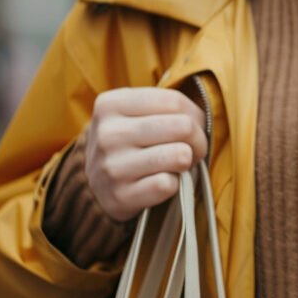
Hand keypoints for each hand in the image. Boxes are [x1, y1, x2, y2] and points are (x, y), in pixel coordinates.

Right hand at [84, 88, 207, 221]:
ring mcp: (112, 167)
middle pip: (183, 127)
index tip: (189, 127)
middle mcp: (109, 133)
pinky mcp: (121, 196)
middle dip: (198, 140)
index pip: (175, 101)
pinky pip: (169, 185)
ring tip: (177, 164)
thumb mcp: (133, 114)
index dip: (194, 116)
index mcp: (111, 104)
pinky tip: (161, 181)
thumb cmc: (128, 142)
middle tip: (190, 149)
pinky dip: (174, 185)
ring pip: (180, 156)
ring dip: (187, 162)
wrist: (95, 186)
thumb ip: (166, 106)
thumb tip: (202, 118)